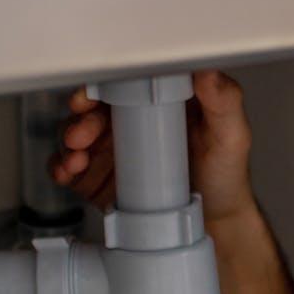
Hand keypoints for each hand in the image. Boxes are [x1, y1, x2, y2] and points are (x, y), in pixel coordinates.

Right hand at [53, 70, 258, 223]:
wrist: (215, 223)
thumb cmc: (224, 174)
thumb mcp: (231, 135)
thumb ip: (224, 101)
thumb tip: (207, 70)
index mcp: (158, 101)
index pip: (124, 81)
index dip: (104, 82)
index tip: (96, 92)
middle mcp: (131, 120)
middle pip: (92, 106)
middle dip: (81, 116)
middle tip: (84, 130)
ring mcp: (112, 148)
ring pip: (76, 134)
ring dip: (69, 141)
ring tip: (77, 156)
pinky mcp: (99, 176)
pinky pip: (70, 166)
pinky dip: (62, 166)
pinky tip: (69, 171)